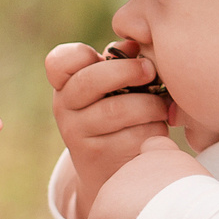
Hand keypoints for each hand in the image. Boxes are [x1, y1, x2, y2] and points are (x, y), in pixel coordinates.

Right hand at [44, 42, 169, 218]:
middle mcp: (64, 109)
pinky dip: (155, 129)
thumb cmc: (116, 117)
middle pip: (91, 81)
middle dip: (129, 71)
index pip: (58, 62)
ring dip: (150, 104)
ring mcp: (78, 136)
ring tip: (160, 107)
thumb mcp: (108, 89)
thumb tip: (133, 45)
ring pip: (120, 109)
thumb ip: (116, 62)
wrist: (108, 172)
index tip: (108, 55)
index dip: (81, 54)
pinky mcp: (101, 158)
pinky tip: (157, 130)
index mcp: (64, 85)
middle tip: (151, 71)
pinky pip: (136, 135)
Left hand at [83, 133, 206, 218]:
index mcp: (163, 156)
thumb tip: (178, 217)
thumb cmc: (207, 215)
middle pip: (129, 195)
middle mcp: (133, 167)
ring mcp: (112, 191)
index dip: (152, 174)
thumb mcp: (207, 193)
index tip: (159, 198)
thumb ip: (189, 192)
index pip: (153, 149)